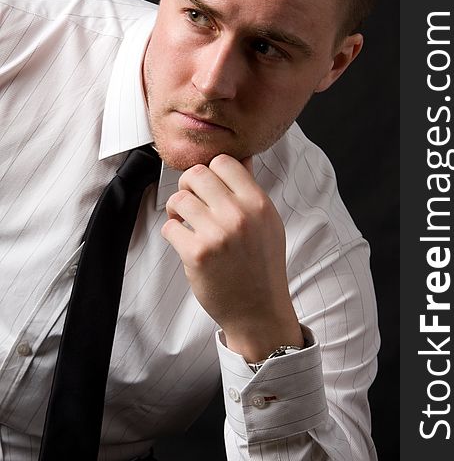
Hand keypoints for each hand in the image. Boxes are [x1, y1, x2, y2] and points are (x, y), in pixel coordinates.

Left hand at [161, 154, 303, 361]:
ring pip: (178, 198)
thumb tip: (242, 158)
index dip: (211, 172)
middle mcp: (239, 214)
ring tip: (184, 221)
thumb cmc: (262, 265)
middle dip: (188, 186)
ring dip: (176, 209)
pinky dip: (172, 232)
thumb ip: (251, 190)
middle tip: (190, 201)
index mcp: (258, 203)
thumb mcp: (268, 222)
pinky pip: (170, 226)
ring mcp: (217, 234)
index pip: (223, 162)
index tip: (208, 187)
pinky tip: (184, 241)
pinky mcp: (196, 254)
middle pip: (196, 174)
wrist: (259, 311)